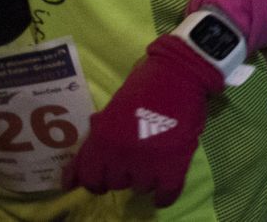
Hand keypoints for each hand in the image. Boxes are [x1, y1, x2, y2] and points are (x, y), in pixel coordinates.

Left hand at [64, 36, 222, 206]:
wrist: (180, 71)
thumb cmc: (145, 84)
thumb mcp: (112, 109)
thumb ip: (99, 136)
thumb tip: (87, 160)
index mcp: (101, 138)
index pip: (87, 176)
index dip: (91, 182)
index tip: (93, 183)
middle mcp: (119, 154)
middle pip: (114, 183)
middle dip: (120, 175)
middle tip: (130, 163)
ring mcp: (146, 161)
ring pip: (139, 187)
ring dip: (143, 179)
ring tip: (152, 164)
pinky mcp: (173, 163)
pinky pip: (165, 192)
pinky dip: (164, 195)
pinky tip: (162, 191)